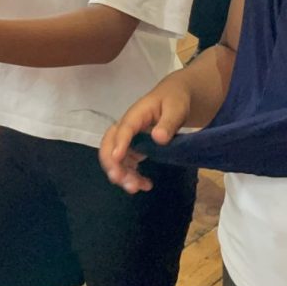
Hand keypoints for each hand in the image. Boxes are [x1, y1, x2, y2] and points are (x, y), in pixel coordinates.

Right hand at [99, 71, 190, 193]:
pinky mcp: (133, 147)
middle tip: (119, 179)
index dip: (120, 143)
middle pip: (109, 142)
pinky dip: (131, 176)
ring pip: (115, 156)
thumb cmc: (175, 100)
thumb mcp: (177, 108)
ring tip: (136, 188)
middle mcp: (127, 126)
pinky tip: (145, 185)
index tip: (117, 158)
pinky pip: (126, 163)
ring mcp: (129, 138)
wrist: (175, 97)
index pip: (124, 128)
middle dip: (111, 162)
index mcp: (137, 114)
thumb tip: (158, 138)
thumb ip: (169, 122)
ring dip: (121, 173)